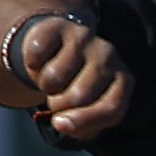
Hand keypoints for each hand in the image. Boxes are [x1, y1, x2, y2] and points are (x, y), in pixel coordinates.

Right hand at [16, 13, 134, 139]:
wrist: (58, 48)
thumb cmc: (77, 88)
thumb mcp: (86, 114)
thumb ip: (81, 128)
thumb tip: (61, 124)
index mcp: (123, 81)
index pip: (112, 108)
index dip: (84, 121)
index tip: (60, 125)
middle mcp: (109, 56)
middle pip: (79, 96)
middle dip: (59, 105)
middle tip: (58, 98)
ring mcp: (85, 38)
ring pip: (54, 77)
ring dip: (45, 85)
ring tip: (53, 78)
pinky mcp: (57, 26)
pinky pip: (36, 56)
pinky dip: (33, 64)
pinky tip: (43, 59)